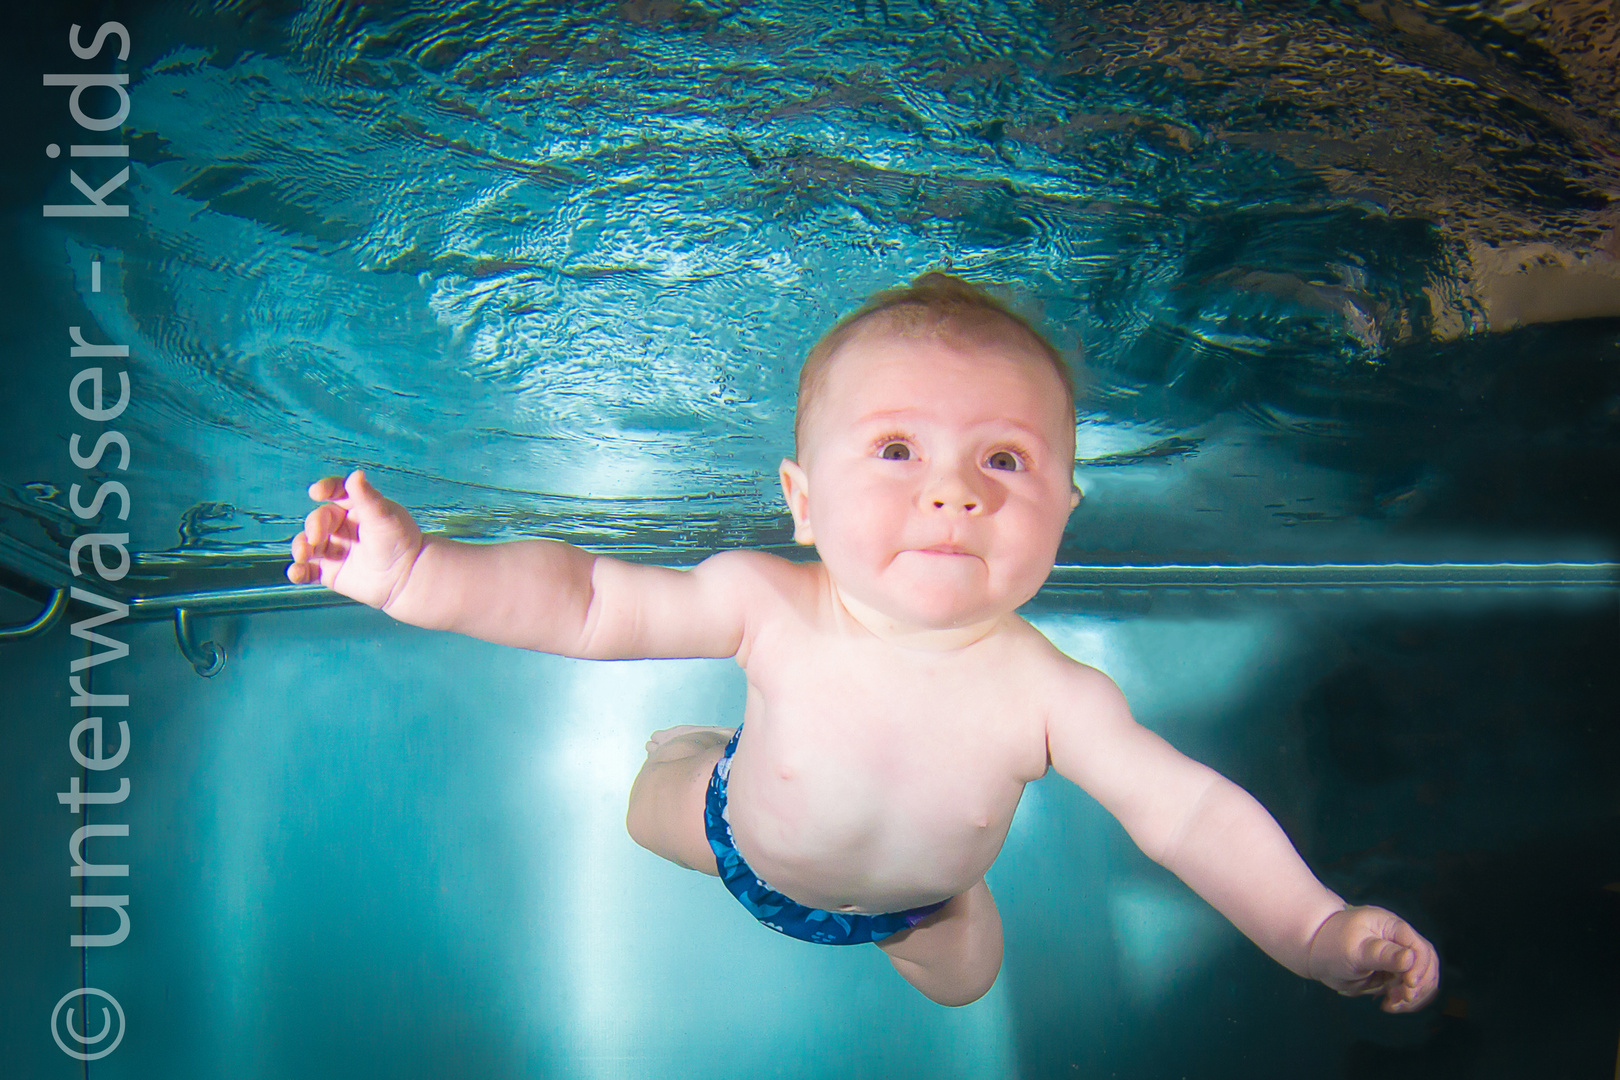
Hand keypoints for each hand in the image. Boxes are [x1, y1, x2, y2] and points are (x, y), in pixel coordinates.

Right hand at [287, 469, 424, 611]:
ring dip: (300, 548)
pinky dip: (298, 571)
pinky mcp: (328, 572)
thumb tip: (356, 474)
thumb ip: (367, 497)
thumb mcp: (383, 516)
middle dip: (313, 526)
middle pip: (317, 520)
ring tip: (302, 554)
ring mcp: (333, 549)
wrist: (408, 577)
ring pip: (307, 545)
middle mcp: (340, 526)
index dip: (325, 489)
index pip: (335, 492)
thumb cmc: (400, 542)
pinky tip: (296, 573)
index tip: (316, 492)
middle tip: (316, 537)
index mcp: (354, 507)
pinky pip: (307, 570)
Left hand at [1306, 905, 1439, 1012]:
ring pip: (1420, 981)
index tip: (1409, 985)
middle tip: (1401, 998)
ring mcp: (1397, 959)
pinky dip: (1403, 1001)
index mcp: (1393, 927)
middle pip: (1426, 966)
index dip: (1420, 968)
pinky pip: (1407, 990)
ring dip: (1412, 996)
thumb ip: (1383, 954)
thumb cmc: (1331, 943)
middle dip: (1418, 985)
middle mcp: (1399, 942)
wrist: (1315, 953)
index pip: (1420, 948)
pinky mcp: (1391, 975)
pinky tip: (1387, 1005)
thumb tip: (1411, 959)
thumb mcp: (1355, 948)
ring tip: (1391, 1004)